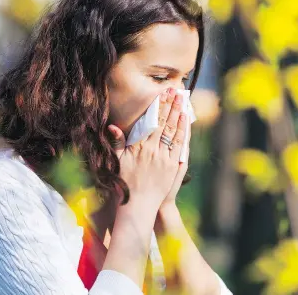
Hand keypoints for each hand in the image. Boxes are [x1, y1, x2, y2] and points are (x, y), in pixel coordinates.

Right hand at [107, 88, 187, 210]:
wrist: (138, 206)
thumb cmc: (125, 184)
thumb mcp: (117, 162)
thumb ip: (117, 143)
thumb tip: (112, 127)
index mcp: (138, 148)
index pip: (150, 122)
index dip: (157, 106)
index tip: (161, 94)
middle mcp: (152, 151)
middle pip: (163, 123)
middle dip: (169, 105)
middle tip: (175, 91)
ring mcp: (164, 158)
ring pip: (172, 131)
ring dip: (177, 114)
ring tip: (181, 100)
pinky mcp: (173, 166)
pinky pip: (179, 145)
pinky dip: (182, 131)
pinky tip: (185, 120)